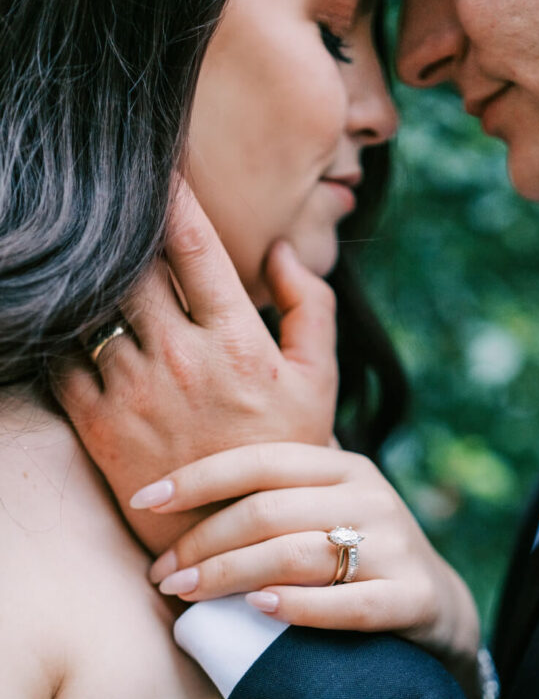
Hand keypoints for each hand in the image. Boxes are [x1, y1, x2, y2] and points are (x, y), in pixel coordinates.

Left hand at [56, 181, 338, 553]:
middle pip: (132, 263)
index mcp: (237, 341)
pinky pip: (62, 357)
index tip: (157, 159)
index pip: (195, 245)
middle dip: (120, 226)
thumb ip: (311, 308)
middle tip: (108, 197)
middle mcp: (182, 358)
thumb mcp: (318, 382)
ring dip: (88, 272)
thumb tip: (282, 251)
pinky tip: (68, 315)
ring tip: (82, 250)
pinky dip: (60, 329)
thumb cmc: (282, 453)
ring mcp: (136, 390)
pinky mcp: (98, 423)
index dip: (173, 192)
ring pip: (93, 303)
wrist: (236, 539)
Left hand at [131, 443, 481, 694]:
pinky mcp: (414, 596)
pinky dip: (299, 607)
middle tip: (162, 573)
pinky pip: (348, 604)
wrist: (438, 603)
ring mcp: (396, 546)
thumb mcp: (327, 508)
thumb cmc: (358, 554)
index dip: (197, 478)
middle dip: (202, 541)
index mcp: (343, 467)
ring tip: (184, 594)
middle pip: (268, 511)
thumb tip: (177, 497)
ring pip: (297, 555)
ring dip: (229, 574)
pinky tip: (259, 609)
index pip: (260, 461)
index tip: (145, 500)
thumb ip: (277, 495)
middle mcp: (370, 496)